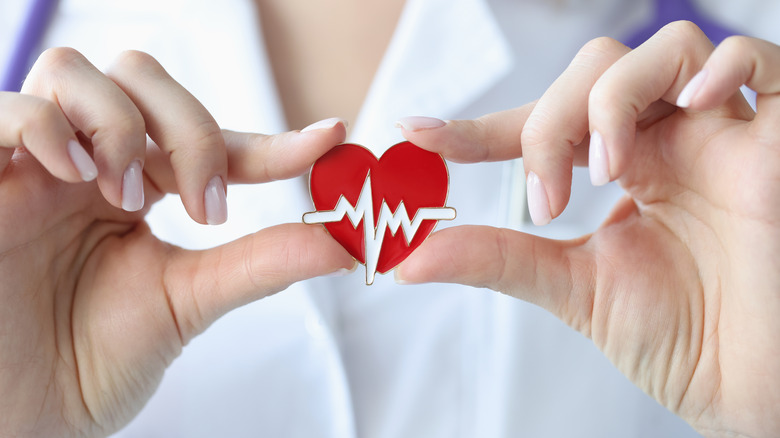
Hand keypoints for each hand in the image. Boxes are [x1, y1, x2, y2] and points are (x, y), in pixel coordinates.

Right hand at [0, 48, 353, 436]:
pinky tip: (81, 180)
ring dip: (122, 126)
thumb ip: (260, 264)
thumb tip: (344, 242)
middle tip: (207, 204)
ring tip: (129, 199)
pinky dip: (51, 129)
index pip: (210, 140)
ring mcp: (33, 166)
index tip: (329, 140)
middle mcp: (89, 165)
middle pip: (141, 78)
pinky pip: (8, 112)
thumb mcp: (187, 303)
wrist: (24, 416)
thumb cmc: (94, 361)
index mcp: (139, 189)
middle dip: (190, 129)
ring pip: (76, 73)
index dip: (270, 140)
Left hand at [397, 22, 779, 436]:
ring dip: (611, 100)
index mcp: (628, 169)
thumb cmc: (685, 343)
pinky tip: (692, 106)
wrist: (755, 392)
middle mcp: (674, 142)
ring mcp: (728, 135)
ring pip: (665, 51)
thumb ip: (499, 260)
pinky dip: (720, 65)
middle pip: (597, 73)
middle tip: (546, 198)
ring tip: (603, 172)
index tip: (419, 135)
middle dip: (550, 122)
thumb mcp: (575, 289)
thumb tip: (409, 260)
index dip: (482, 126)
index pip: (547, 123)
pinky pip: (762, 59)